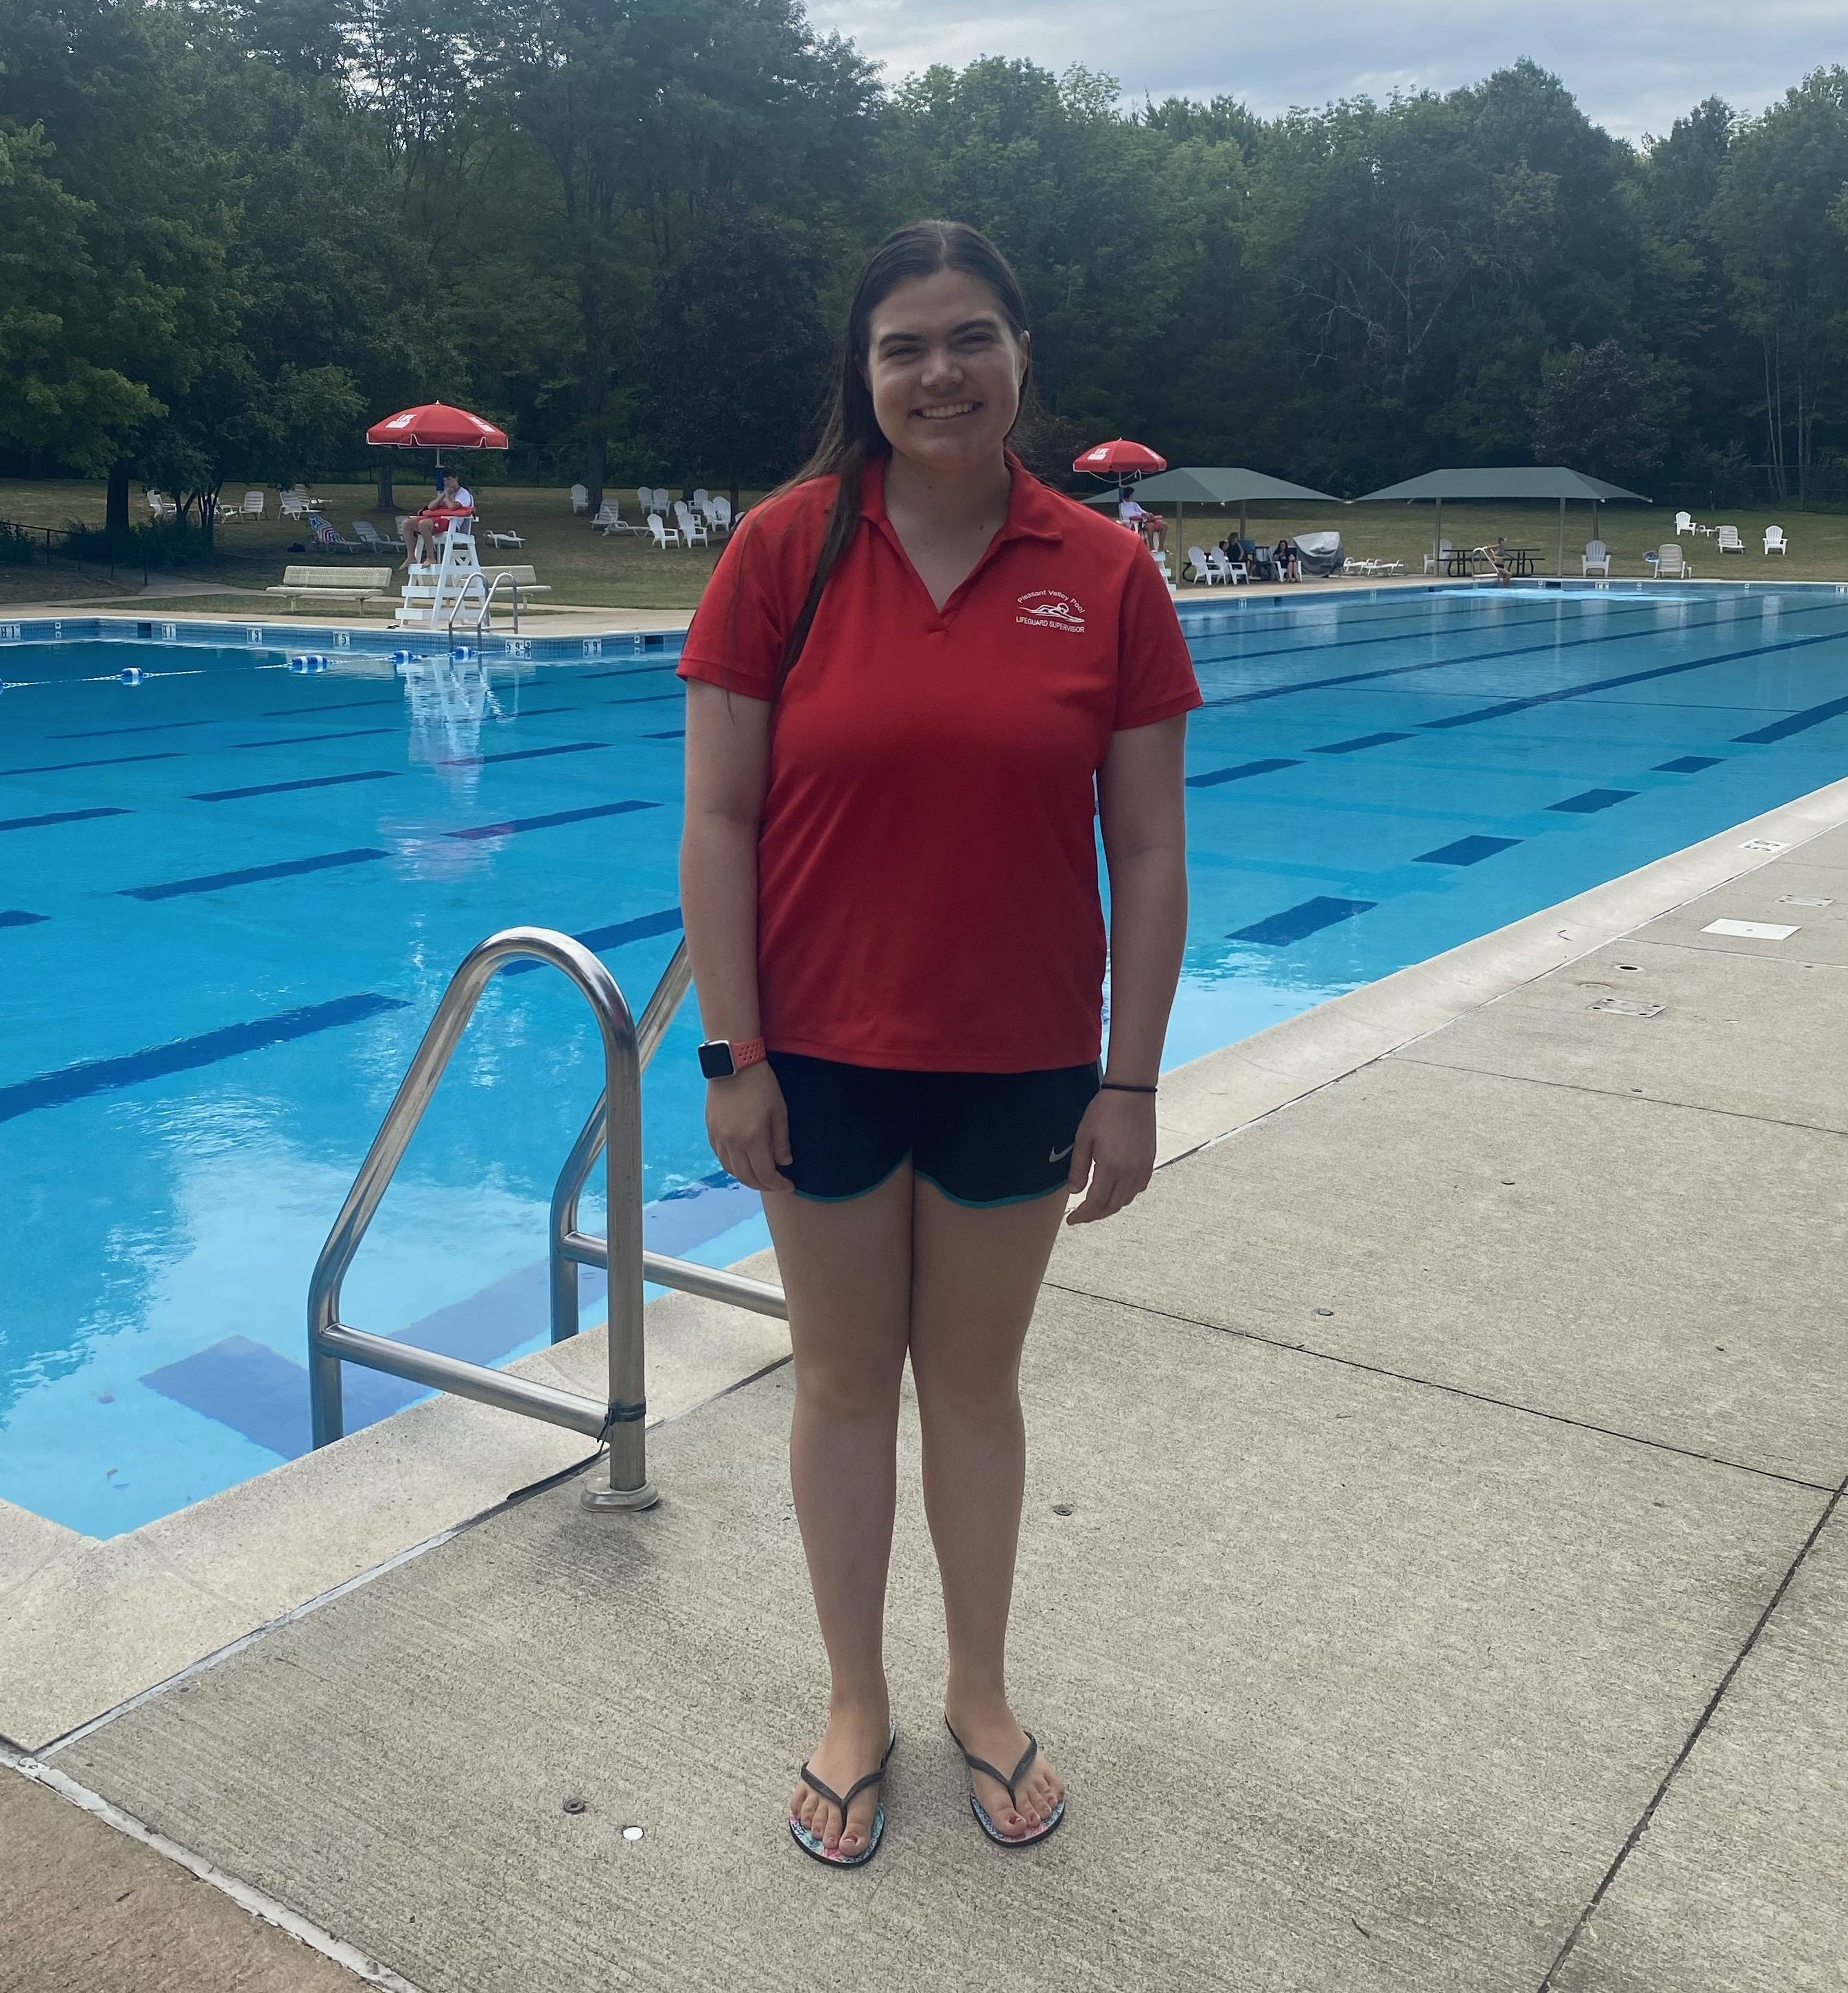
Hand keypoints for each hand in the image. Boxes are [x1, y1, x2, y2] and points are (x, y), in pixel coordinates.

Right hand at [706, 1061, 793, 1193]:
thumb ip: (781, 1140)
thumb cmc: (761, 1084)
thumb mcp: (779, 1110)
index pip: (765, 1173)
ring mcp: (718, 1137)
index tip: (789, 1185)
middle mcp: (732, 1143)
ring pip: (731, 1169)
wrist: (733, 1063)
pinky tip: (742, 1162)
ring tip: (760, 1175)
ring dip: (746, 1178)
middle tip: (776, 1184)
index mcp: (752, 1138)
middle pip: (746, 1177)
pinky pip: (720, 1156)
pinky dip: (732, 1165)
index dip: (778, 1184)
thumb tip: (784, 1162)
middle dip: (763, 1185)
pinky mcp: (710, 1129)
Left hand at [1064, 1088, 1155, 1224]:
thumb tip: (1074, 1191)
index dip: (1083, 1216)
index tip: (1072, 1221)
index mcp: (1111, 1168)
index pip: (1096, 1203)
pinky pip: (1137, 1189)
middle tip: (1081, 1216)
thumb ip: (1079, 1168)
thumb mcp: (1084, 1138)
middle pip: (1112, 1206)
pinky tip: (1115, 1191)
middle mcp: (1130, 1173)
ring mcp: (1142, 1168)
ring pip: (1126, 1200)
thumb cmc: (1105, 1111)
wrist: (1132, 1093)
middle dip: (1095, 1215)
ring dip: (1110, 1207)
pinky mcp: (1149, 1162)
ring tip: (1095, 1206)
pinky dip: (1124, 1196)